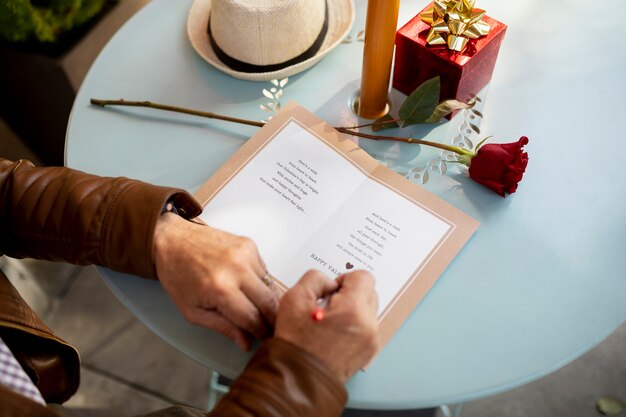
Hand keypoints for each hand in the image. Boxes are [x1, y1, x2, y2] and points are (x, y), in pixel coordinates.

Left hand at [153, 212, 278, 350]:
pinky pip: (264, 270)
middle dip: (272, 319)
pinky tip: (247, 285)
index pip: (252, 318)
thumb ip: (222, 327)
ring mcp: (245, 254)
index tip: (264, 337)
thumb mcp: (192, 311)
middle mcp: (236, 269)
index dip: (260, 332)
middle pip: (268, 302)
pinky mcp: (248, 245)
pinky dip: (260, 281)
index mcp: (220, 289)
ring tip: (257, 307)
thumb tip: (245, 342)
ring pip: (270, 285)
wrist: (171, 240)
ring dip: (267, 299)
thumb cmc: (177, 274)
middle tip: (270, 327)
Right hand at [275, 270, 378, 382]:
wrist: (299, 380)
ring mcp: (371, 340)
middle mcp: (368, 325)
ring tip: (329, 322)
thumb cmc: (295, 343)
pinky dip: (354, 325)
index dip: (345, 279)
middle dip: (349, 294)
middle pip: (368, 292)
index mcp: (352, 309)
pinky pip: (367, 327)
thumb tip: (331, 282)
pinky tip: (334, 334)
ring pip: (368, 309)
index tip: (331, 291)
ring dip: (352, 309)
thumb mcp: (294, 298)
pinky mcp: (369, 351)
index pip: (363, 277)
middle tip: (327, 306)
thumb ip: (315, 278)